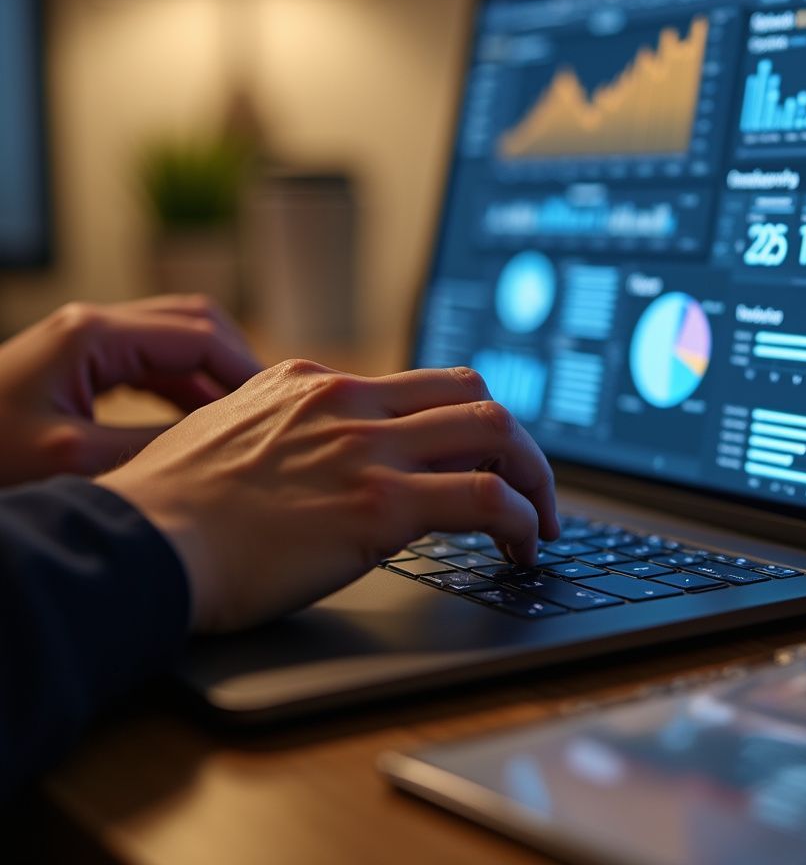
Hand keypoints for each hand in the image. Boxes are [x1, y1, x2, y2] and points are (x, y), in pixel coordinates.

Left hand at [0, 295, 261, 486]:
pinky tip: (200, 421)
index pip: (199, 336)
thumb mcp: (77, 459)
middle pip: (194, 320)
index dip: (245, 369)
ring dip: (212, 373)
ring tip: (242, 417)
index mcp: (94, 334)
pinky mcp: (80, 361)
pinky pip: (151, 362)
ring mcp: (86, 339)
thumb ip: (157, 442)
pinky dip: (184, 385)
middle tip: (267, 405)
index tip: (277, 406)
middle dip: (236, 360)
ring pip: (176, 338)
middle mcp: (94, 324)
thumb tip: (223, 440)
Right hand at [98, 361, 559, 632]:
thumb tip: (315, 452)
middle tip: (528, 483)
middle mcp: (349, 403)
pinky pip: (485, 498)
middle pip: (472, 393)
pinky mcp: (379, 505)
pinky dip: (522, 519)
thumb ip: (283, 428)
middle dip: (515, 439)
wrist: (141, 543)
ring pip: (496, 432)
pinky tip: (523, 546)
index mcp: (315, 383)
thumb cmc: (169, 504)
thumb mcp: (228, 432)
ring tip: (540, 520)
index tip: (480, 456)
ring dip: (534, 476)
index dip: (464, 421)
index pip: (421, 384)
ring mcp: (368, 449)